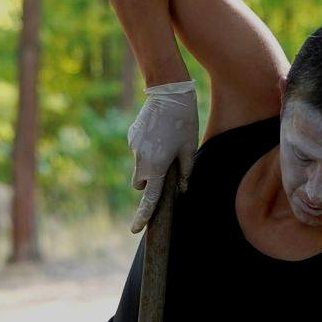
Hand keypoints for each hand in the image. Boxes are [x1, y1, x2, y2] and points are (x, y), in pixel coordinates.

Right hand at [127, 79, 198, 233]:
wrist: (168, 91)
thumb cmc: (184, 121)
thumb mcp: (189, 149)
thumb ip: (185, 172)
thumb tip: (182, 188)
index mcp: (157, 167)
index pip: (150, 198)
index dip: (144, 215)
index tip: (136, 230)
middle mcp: (141, 160)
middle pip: (141, 184)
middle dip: (150, 183)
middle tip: (167, 169)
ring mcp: (134, 148)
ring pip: (139, 167)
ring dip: (149, 165)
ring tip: (165, 145)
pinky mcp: (132, 136)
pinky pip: (139, 151)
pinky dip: (147, 149)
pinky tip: (158, 133)